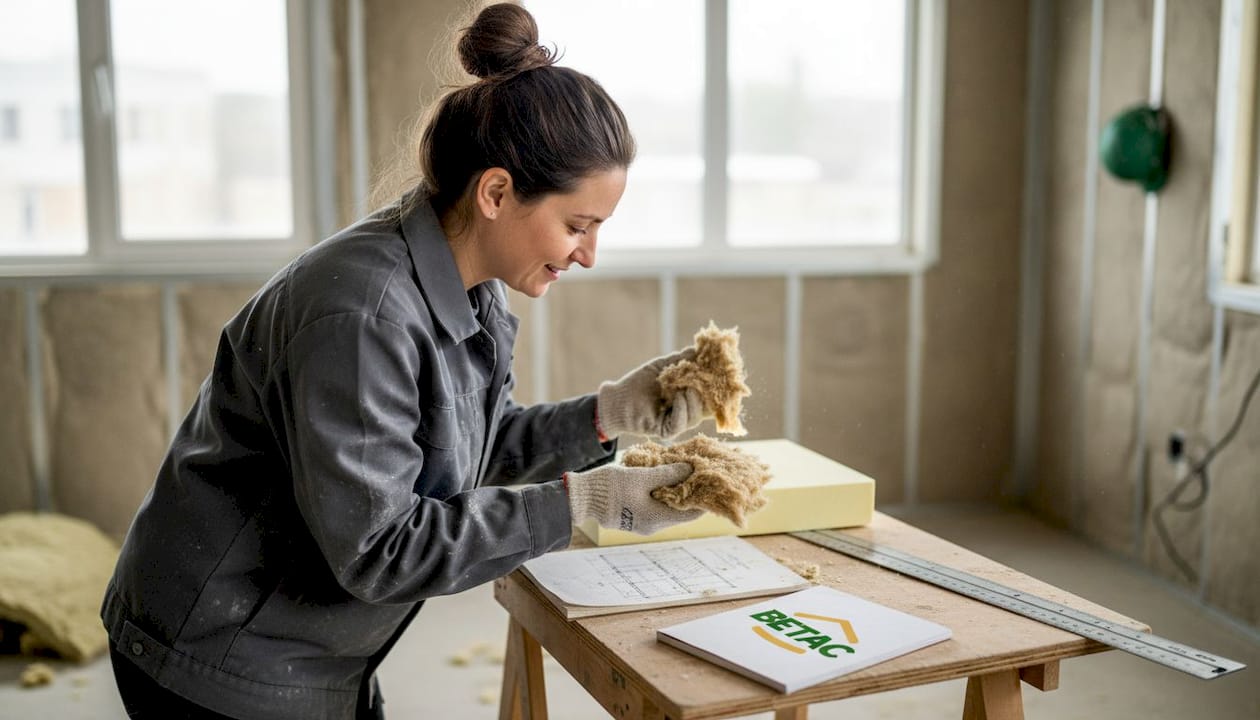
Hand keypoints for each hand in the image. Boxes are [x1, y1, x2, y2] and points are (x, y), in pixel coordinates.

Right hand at [564, 462, 702, 534]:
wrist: (580, 499)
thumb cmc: (610, 487)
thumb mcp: (641, 476)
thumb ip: (667, 473)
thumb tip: (690, 468)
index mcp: (657, 519)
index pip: (692, 513)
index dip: (704, 498)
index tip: (711, 482)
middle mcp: (652, 526)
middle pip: (681, 511)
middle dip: (690, 492)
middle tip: (697, 473)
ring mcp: (641, 523)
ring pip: (667, 509)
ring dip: (675, 492)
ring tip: (681, 472)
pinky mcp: (633, 518)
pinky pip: (655, 507)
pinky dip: (662, 494)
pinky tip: (663, 478)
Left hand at [596, 348, 706, 439]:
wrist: (618, 399)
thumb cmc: (639, 383)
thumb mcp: (662, 367)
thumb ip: (681, 360)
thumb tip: (699, 349)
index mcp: (687, 397)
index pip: (708, 394)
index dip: (717, 385)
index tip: (722, 372)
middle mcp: (685, 411)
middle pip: (706, 407)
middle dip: (708, 392)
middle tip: (706, 377)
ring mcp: (676, 422)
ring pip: (695, 416)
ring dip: (694, 400)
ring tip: (687, 387)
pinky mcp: (665, 430)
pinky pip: (679, 424)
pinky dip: (682, 410)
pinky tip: (678, 397)